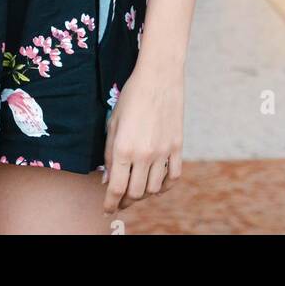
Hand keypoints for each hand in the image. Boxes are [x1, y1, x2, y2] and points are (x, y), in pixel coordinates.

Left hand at [101, 63, 183, 214]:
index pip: (116, 188)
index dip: (110, 203)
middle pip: (135, 193)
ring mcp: (163, 152)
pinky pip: (173, 177)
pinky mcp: (177, 147)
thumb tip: (108, 179)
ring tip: (135, 191)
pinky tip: (157, 185)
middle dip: (126, 201)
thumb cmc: (132, 96)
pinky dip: (164, 186)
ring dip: (143, 194)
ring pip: (153, 189)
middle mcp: (144, 155)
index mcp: (124, 148)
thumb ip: (110, 153)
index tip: (107, 208)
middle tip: (120, 201)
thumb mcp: (113, 122)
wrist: (159, 77)